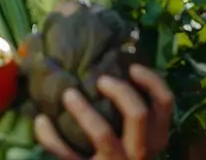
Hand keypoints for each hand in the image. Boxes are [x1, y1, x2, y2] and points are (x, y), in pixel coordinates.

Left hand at [34, 65, 173, 159]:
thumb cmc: (117, 150)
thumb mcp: (131, 133)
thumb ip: (127, 106)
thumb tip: (114, 54)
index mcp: (153, 137)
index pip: (164, 104)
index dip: (152, 80)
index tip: (132, 66)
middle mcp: (140, 151)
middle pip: (138, 114)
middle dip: (119, 91)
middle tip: (100, 79)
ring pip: (103, 134)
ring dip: (83, 111)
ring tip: (67, 94)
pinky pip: (66, 154)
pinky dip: (51, 136)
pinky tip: (41, 120)